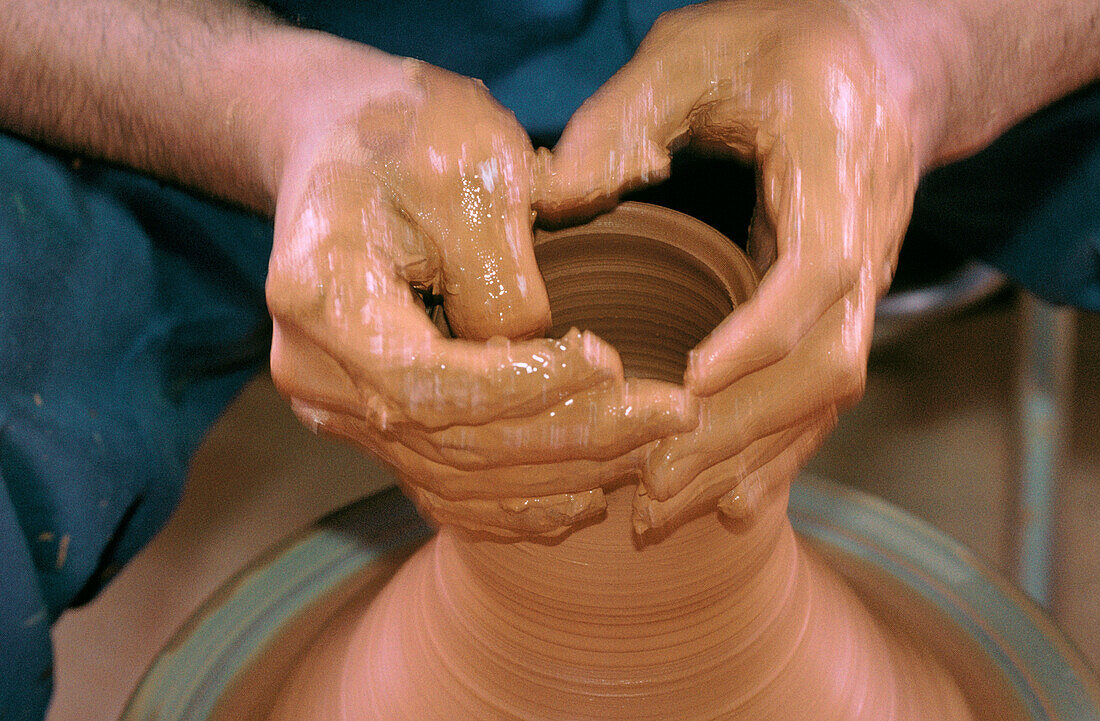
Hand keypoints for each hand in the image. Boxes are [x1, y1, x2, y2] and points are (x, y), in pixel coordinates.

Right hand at [265, 54, 696, 536]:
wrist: (337, 136)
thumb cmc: (403, 129)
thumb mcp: (465, 166)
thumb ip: (500, 274)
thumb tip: (544, 360)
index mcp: (322, 299)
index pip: (431, 385)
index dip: (527, 392)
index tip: (613, 366)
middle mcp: (315, 370)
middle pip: (452, 442)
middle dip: (572, 437)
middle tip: (669, 418)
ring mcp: (337, 402)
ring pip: (456, 476)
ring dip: (558, 476)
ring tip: (647, 455)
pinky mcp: (371, 415)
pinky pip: (442, 482)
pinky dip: (514, 501)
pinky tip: (583, 499)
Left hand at [542, 1, 918, 530]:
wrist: (881, 60)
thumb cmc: (785, 43)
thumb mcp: (696, 51)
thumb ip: (625, 117)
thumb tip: (553, 196)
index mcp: (837, 165)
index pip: (819, 270)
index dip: (759, 336)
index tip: (688, 384)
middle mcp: (866, 237)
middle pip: (825, 361)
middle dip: (739, 431)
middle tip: (651, 485)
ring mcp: (864, 281)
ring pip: (824, 396)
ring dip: (749, 459)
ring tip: (666, 512)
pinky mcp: (843, 308)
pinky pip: (818, 395)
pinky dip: (773, 452)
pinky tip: (727, 502)